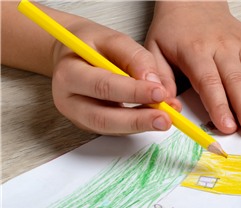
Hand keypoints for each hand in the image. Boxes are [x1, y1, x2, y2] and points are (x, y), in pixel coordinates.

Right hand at [51, 18, 181, 134]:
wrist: (73, 54)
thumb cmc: (91, 45)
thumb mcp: (113, 39)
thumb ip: (135, 58)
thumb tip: (155, 84)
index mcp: (69, 73)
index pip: (103, 86)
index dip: (133, 92)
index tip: (159, 92)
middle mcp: (69, 100)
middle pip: (103, 118)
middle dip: (138, 120)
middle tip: (165, 118)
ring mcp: (79, 117)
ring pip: (111, 128)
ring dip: (141, 125)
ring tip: (166, 119)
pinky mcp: (92, 125)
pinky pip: (117, 129)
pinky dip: (139, 124)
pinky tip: (156, 117)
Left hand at [145, 1, 240, 135]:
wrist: (193, 0)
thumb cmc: (174, 29)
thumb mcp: (154, 51)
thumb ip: (161, 79)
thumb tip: (166, 104)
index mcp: (195, 52)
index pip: (209, 83)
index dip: (220, 106)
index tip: (227, 126)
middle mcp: (221, 47)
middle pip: (236, 81)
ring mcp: (240, 45)